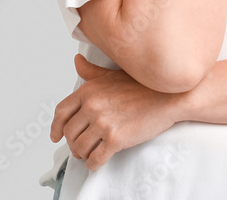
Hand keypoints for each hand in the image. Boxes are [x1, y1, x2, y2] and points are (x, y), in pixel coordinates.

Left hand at [51, 54, 186, 170]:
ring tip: (90, 154)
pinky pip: (95, 159)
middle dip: (73, 143)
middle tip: (80, 147)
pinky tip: (98, 161)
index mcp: (89, 90)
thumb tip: (77, 61)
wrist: (170, 96)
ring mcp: (103, 122)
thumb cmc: (145, 85)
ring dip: (83, 155)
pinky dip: (93, 164)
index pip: (61, 112)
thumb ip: (91, 72)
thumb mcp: (113, 73)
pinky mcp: (116, 139)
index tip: (56, 136)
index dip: (55, 127)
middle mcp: (92, 106)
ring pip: (79, 148)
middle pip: (69, 133)